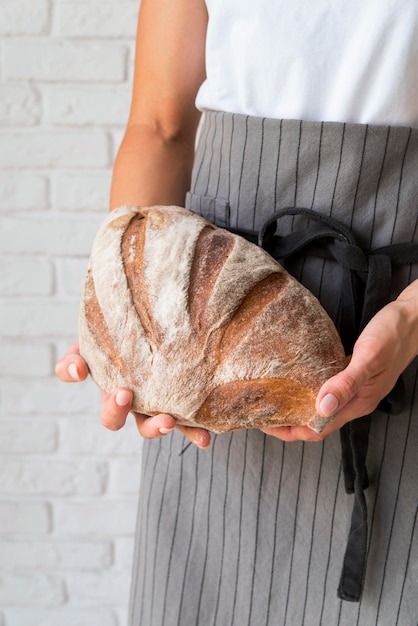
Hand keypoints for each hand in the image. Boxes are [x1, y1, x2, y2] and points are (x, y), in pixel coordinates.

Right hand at [55, 342, 210, 447]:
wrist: (145, 325)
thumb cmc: (114, 338)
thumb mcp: (90, 344)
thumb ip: (74, 358)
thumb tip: (76, 370)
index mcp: (114, 394)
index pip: (110, 412)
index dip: (112, 408)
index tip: (121, 392)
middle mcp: (135, 404)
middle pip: (128, 422)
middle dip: (128, 415)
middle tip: (128, 396)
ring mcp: (157, 405)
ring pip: (156, 425)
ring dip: (161, 427)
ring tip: (169, 422)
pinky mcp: (180, 402)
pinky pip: (189, 421)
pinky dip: (195, 432)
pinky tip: (205, 439)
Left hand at [262, 280, 417, 442]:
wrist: (413, 320)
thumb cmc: (393, 336)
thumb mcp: (369, 357)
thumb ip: (347, 383)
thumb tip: (322, 406)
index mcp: (357, 404)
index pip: (316, 430)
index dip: (289, 431)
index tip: (263, 423)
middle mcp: (353, 402)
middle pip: (314, 422)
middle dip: (286, 421)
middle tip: (259, 410)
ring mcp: (353, 389)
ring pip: (318, 406)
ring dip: (295, 406)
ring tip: (270, 397)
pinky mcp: (351, 375)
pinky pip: (325, 389)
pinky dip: (307, 389)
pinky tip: (293, 378)